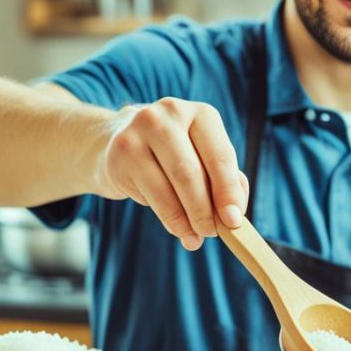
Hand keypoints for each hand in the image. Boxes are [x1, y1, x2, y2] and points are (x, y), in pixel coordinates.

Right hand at [96, 98, 248, 250]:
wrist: (116, 140)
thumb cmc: (175, 153)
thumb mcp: (204, 157)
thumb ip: (226, 180)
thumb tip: (234, 215)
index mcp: (201, 114)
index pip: (220, 155)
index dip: (228, 191)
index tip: (234, 220)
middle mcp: (168, 117)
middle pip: (191, 172)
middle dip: (205, 210)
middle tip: (212, 233)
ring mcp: (138, 133)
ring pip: (169, 187)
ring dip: (187, 220)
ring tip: (196, 237)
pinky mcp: (119, 156)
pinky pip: (150, 196)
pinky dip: (169, 219)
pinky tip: (178, 229)